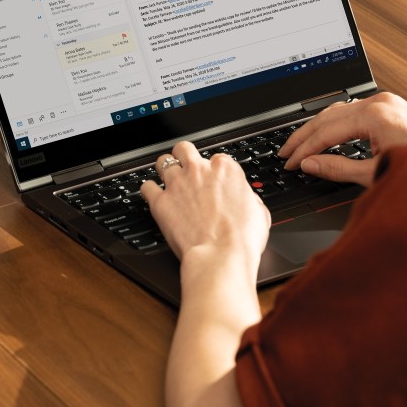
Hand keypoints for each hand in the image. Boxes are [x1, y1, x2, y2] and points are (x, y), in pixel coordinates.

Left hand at [141, 141, 270, 263]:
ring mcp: (177, 184)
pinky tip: (153, 196)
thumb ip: (248, 198)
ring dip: (164, 170)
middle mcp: (199, 171)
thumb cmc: (241, 238)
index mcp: (225, 169)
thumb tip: (245, 199)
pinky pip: (146, 187)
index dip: (213, 170)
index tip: (212, 181)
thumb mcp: (260, 213)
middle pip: (184, 149)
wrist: (221, 257)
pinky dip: (148, 190)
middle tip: (186, 169)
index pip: (216, 158)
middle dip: (184, 157)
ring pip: (162, 162)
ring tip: (168, 180)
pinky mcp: (160, 202)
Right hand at [279, 92, 406, 184]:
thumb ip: (338, 168)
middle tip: (285, 153)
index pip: (326, 131)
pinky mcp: (391, 107)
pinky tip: (325, 135)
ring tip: (299, 145)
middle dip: (304, 137)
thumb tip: (311, 164)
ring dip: (317, 128)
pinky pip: (352, 111)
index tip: (291, 163)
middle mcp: (380, 103)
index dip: (304, 149)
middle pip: (327, 116)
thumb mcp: (375, 173)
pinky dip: (334, 124)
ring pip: (338, 110)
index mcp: (375, 115)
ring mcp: (386, 102)